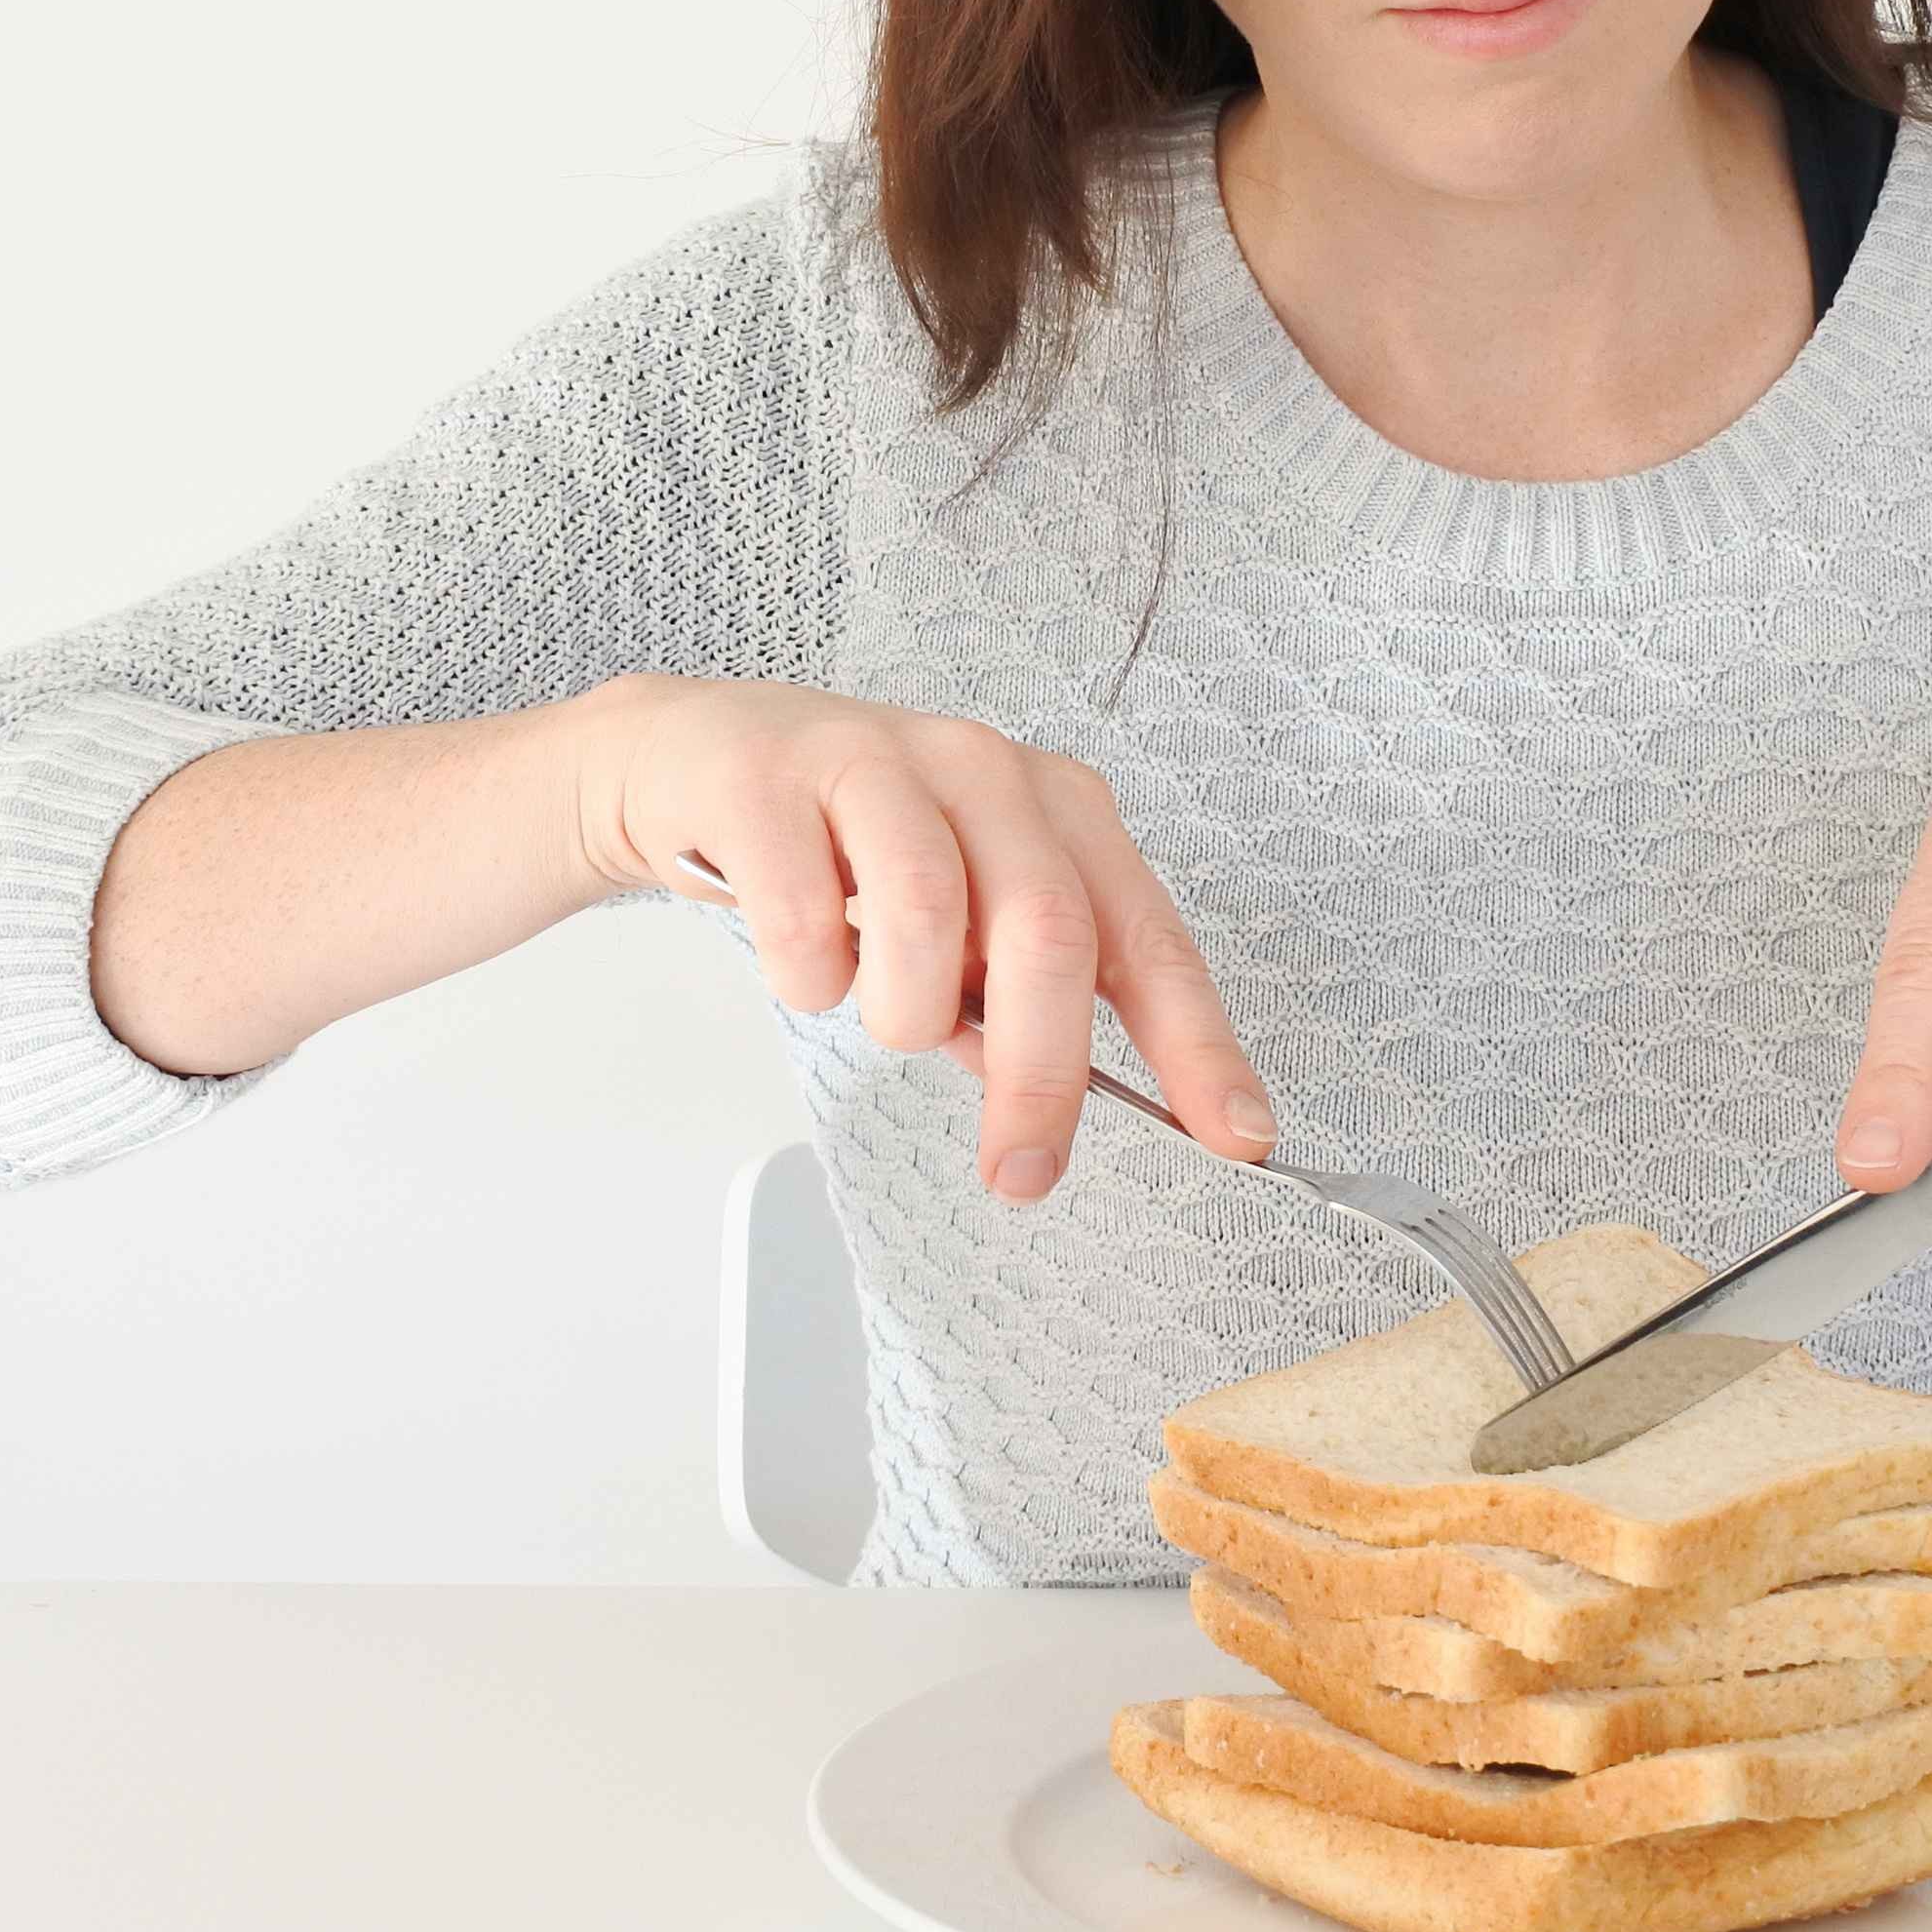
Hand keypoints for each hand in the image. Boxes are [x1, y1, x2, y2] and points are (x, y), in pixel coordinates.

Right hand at [567, 673, 1270, 1201]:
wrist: (695, 762)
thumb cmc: (849, 847)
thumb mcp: (962, 911)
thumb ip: (1017, 995)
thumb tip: (1061, 1102)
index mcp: (1056, 808)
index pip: (1147, 936)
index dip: (1198, 1043)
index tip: (1236, 1136)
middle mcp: (982, 769)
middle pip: (1048, 932)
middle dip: (1042, 1075)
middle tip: (1020, 1170)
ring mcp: (876, 760)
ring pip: (927, 916)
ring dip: (906, 1011)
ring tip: (882, 1012)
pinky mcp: (771, 777)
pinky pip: (805, 915)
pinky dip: (808, 974)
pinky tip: (802, 960)